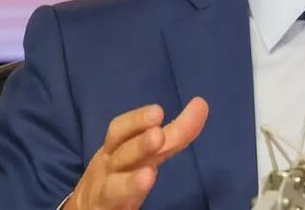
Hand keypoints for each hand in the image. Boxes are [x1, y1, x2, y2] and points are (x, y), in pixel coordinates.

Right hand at [64, 97, 208, 209]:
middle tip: (157, 136)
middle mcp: (108, 169)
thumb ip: (172, 135)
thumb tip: (201, 104)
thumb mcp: (143, 153)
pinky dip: (123, 203)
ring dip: (129, 183)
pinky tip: (134, 201)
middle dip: (138, 146)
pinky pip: (113, 207)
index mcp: (115, 150)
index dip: (140, 119)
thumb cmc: (119, 175)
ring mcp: (103, 194)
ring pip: (113, 189)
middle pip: (120, 157)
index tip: (168, 109)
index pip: (122, 131)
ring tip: (147, 177)